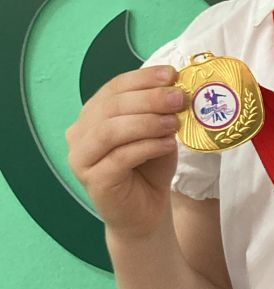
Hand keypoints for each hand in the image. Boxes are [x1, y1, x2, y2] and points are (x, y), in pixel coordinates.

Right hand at [66, 66, 188, 240]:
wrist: (145, 213)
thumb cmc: (149, 169)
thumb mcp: (157, 132)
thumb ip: (159, 111)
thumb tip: (176, 87)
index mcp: (93, 114)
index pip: (114, 87)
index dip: (143, 78)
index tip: (172, 74)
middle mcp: (80, 133)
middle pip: (112, 106)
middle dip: (149, 99)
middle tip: (179, 98)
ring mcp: (82, 158)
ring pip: (111, 130)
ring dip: (147, 122)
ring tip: (175, 123)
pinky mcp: (93, 180)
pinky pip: (120, 157)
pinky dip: (147, 146)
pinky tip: (168, 144)